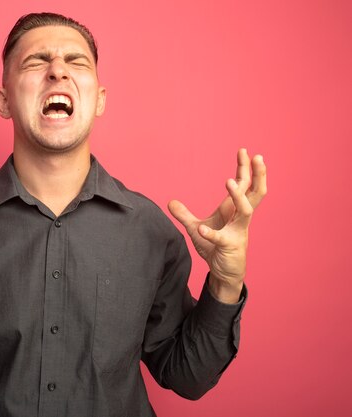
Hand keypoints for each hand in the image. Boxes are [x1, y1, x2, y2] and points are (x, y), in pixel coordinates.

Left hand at [168, 149, 266, 302]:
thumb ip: (184, 215)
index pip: (244, 185)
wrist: (224, 272)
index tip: (243, 151)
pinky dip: (212, 234)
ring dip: (237, 196)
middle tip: (256, 156)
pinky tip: (203, 230)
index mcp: (233, 210)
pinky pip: (221, 238)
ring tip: (228, 181)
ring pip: (245, 211)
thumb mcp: (196, 229)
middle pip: (255, 193)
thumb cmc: (215, 249)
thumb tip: (170, 202)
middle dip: (257, 174)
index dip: (244, 168)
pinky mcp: (230, 247)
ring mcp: (238, 232)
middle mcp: (240, 218)